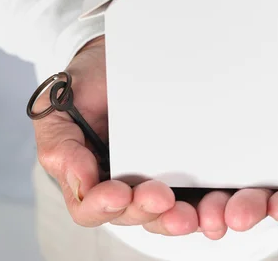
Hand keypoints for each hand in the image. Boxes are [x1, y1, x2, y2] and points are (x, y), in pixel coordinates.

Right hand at [32, 37, 197, 234]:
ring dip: (180, 218)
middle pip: (133, 214)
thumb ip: (59, 143)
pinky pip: (197, 195)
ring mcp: (155, 179)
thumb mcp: (58, 107)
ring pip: (167, 214)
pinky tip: (219, 205)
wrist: (119, 60)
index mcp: (89, 177)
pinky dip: (207, 205)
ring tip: (195, 214)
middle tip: (161, 197)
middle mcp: (122, 185)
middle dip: (147, 211)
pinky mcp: (185, 172)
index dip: (103, 206)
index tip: (119, 192)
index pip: (91, 207)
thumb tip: (80, 181)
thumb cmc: (87, 85)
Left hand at [173, 33, 277, 238]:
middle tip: (236, 215)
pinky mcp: (195, 153)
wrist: (261, 35)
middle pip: (256, 203)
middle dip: (246, 211)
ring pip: (218, 201)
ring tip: (205, 213)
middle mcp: (262, 170)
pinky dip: (179, 195)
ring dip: (211, 212)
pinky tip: (172, 198)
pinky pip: (184, 181)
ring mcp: (227, 164)